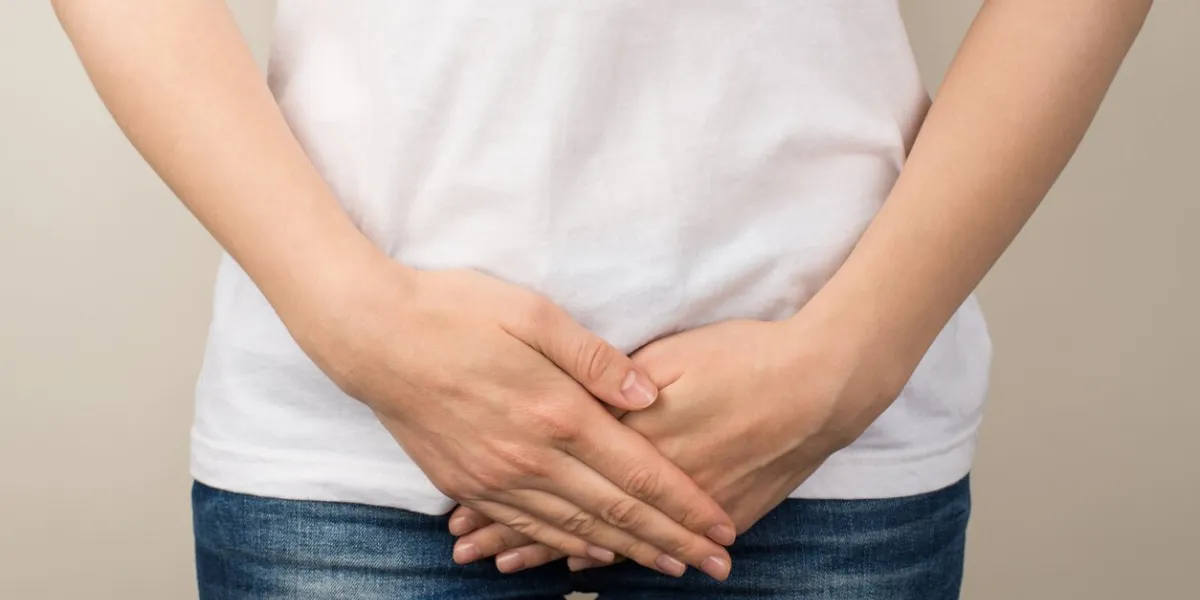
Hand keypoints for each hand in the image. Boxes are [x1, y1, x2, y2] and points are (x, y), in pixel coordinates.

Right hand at [292, 261, 736, 578]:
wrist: (370, 335)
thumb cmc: (454, 312)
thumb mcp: (533, 314)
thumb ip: (595, 360)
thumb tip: (651, 395)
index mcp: (556, 413)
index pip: (638, 473)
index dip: (685, 504)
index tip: (722, 526)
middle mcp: (529, 458)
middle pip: (616, 512)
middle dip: (673, 542)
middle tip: (716, 566)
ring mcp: (495, 477)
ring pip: (574, 530)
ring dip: (628, 552)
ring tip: (669, 567)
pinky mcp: (466, 483)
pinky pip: (526, 528)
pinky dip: (565, 547)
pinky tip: (591, 556)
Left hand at [447, 316, 901, 571]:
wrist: (825, 383)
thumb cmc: (748, 356)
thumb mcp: (675, 354)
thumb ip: (617, 381)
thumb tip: (571, 404)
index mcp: (638, 434)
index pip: (559, 473)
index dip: (513, 497)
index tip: (468, 518)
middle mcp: (655, 478)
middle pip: (575, 511)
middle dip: (520, 535)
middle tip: (474, 555)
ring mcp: (685, 501)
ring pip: (610, 533)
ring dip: (558, 550)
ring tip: (512, 566)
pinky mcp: (718, 508)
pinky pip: (655, 540)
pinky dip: (616, 554)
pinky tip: (589, 565)